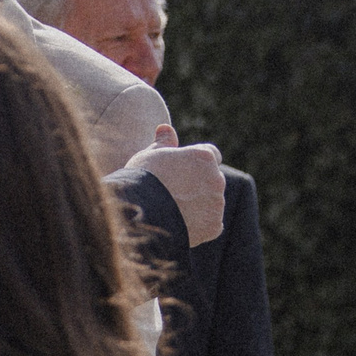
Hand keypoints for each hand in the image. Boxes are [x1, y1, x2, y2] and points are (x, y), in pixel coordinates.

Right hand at [129, 125, 223, 247]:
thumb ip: (163, 144)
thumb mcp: (148, 156)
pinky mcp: (214, 226)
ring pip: (211, 204)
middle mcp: (216, 178)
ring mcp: (217, 203)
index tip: (183, 172)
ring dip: (198, 207)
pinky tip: (179, 227)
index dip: (197, 164)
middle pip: (212, 181)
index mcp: (203, 156)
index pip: (212, 155)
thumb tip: (165, 128)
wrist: (139, 215)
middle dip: (198, 187)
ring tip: (171, 213)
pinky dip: (200, 227)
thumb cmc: (140, 181)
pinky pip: (211, 226)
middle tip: (172, 196)